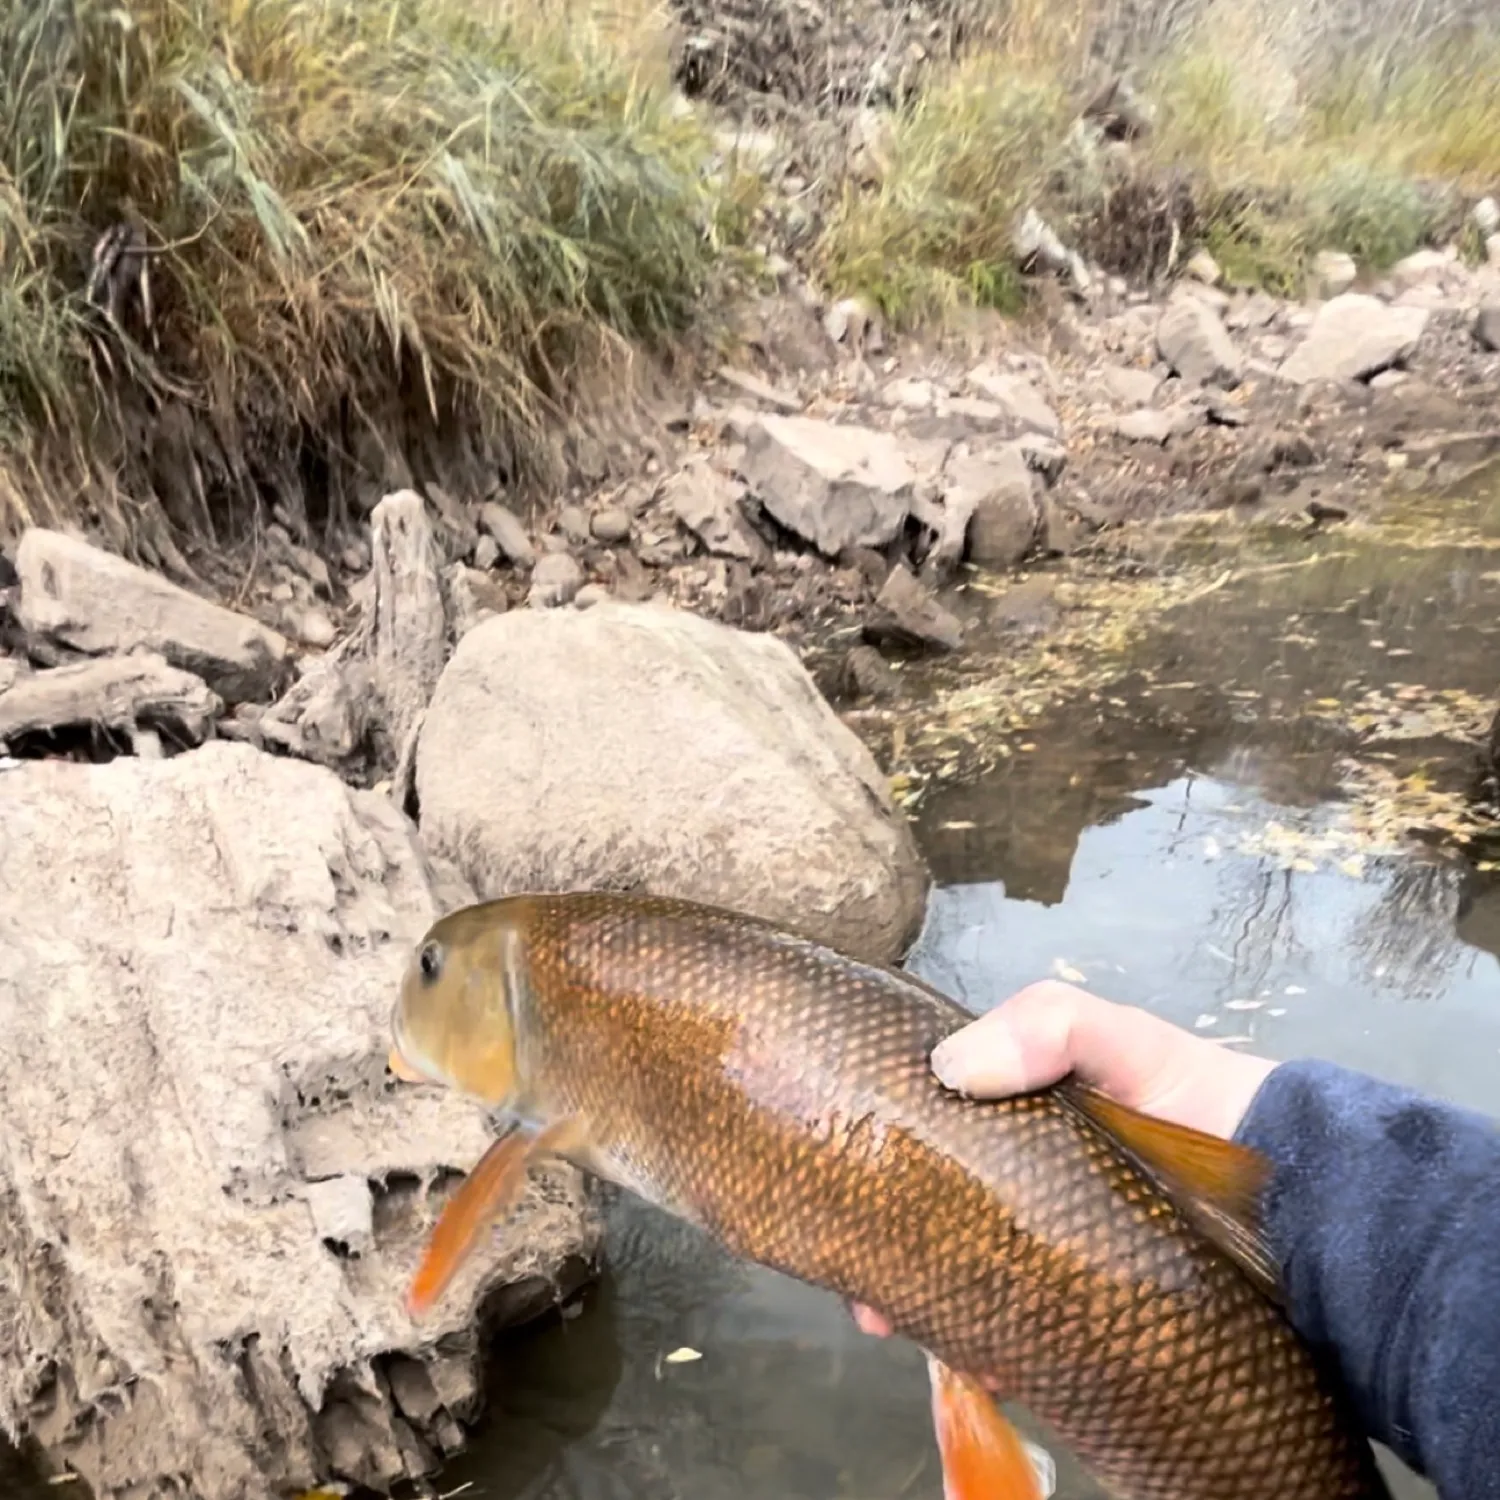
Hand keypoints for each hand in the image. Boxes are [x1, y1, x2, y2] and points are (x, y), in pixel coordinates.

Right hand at [849, 980, 1276, 1339]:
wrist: (1300, 1200)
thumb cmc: (1200, 1102)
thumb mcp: (1121, 1038)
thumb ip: (1049, 1026)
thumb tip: (949, 1071)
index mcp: (1008, 1118)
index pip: (920, 1132)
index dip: (874, 1157)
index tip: (843, 1186)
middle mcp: (1013, 1187)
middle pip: (923, 1220)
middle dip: (880, 1254)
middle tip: (864, 1293)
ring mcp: (1042, 1253)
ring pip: (954, 1284)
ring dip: (918, 1310)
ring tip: (903, 1328)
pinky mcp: (1076, 1315)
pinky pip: (1010, 1337)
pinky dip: (979, 1351)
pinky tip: (977, 1360)